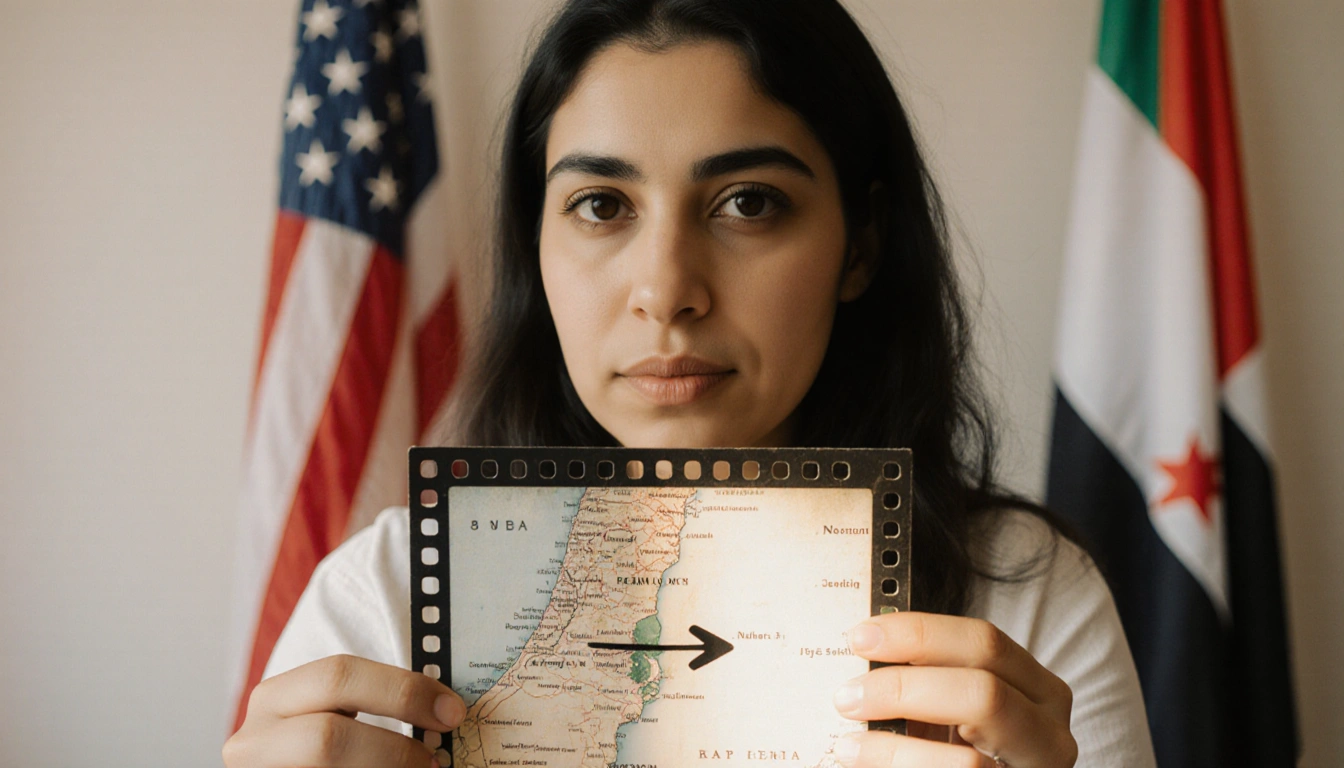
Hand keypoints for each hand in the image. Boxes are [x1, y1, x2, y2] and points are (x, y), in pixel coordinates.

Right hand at [223, 654, 464, 767]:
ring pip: (329, 767)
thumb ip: (370, 707)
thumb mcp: (333, 716)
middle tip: (436, 759)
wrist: (289, 767)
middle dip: (394, 749)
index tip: (452, 711)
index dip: (402, 691)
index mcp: (276, 698)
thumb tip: (445, 712)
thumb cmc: (317, 748)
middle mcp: (253, 739)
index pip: (339, 675)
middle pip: (328, 737)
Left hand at [831, 612, 1076, 767]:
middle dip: (904, 690)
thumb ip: (925, 682)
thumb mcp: (952, 711)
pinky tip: (868, 764)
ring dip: (897, 751)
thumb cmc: (959, 752)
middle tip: (848, 696)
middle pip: (981, 691)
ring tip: (850, 746)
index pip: (984, 642)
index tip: (861, 636)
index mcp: (1038, 688)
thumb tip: (860, 658)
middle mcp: (1049, 730)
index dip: (920, 633)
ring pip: (970, 761)